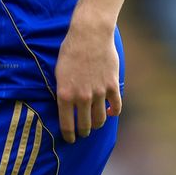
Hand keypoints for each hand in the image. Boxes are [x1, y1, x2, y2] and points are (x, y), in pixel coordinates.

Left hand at [54, 18, 121, 142]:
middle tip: (83, 132)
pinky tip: (111, 112)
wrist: (89, 34)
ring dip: (97, 124)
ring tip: (95, 124)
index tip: (70, 139)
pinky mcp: (112, 86)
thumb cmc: (71, 50)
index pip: (67, 125)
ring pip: (100, 119)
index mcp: (65, 94)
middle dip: (83, 132)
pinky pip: (116, 107)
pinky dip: (114, 112)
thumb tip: (65, 106)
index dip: (69, 135)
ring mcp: (99, 93)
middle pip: (85, 125)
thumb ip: (63, 91)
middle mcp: (81, 97)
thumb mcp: (59, 72)